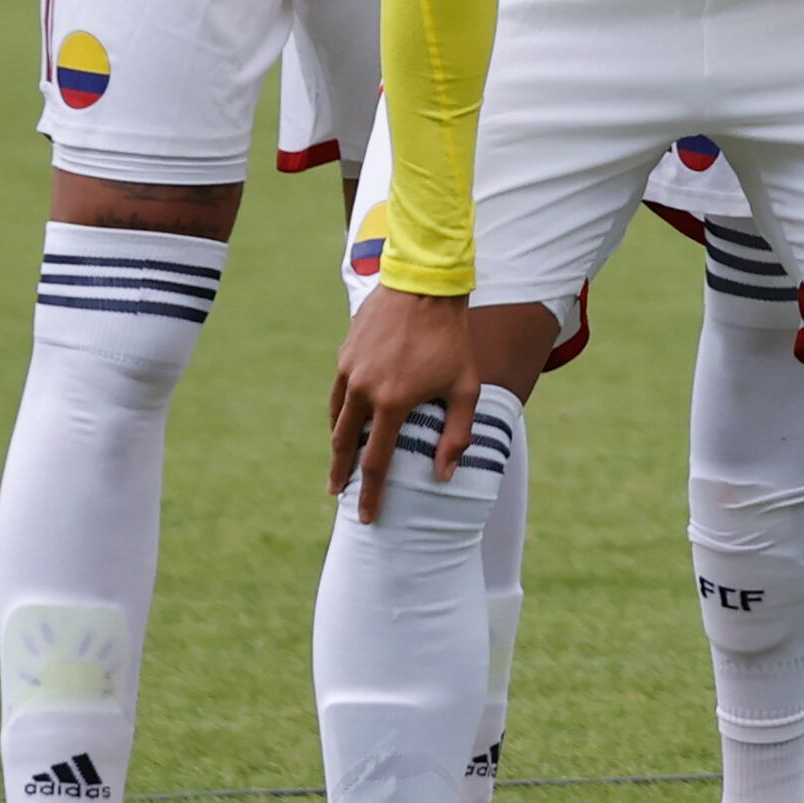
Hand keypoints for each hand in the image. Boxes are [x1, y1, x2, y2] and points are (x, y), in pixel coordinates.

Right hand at [330, 286, 485, 522]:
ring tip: (341, 461)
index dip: (371, 492)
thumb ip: (457, 433)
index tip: (367, 515)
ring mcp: (349, 371)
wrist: (424, 287)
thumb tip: (443, 475)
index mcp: (393, 402)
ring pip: (337, 418)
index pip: (376, 461)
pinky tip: (346, 420)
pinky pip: (338, 393)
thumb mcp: (466, 387)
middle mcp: (363, 390)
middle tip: (339, 495)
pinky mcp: (344, 354)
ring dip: (338, 443)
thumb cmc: (452, 338)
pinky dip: (340, 412)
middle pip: (345, 444)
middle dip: (341, 473)